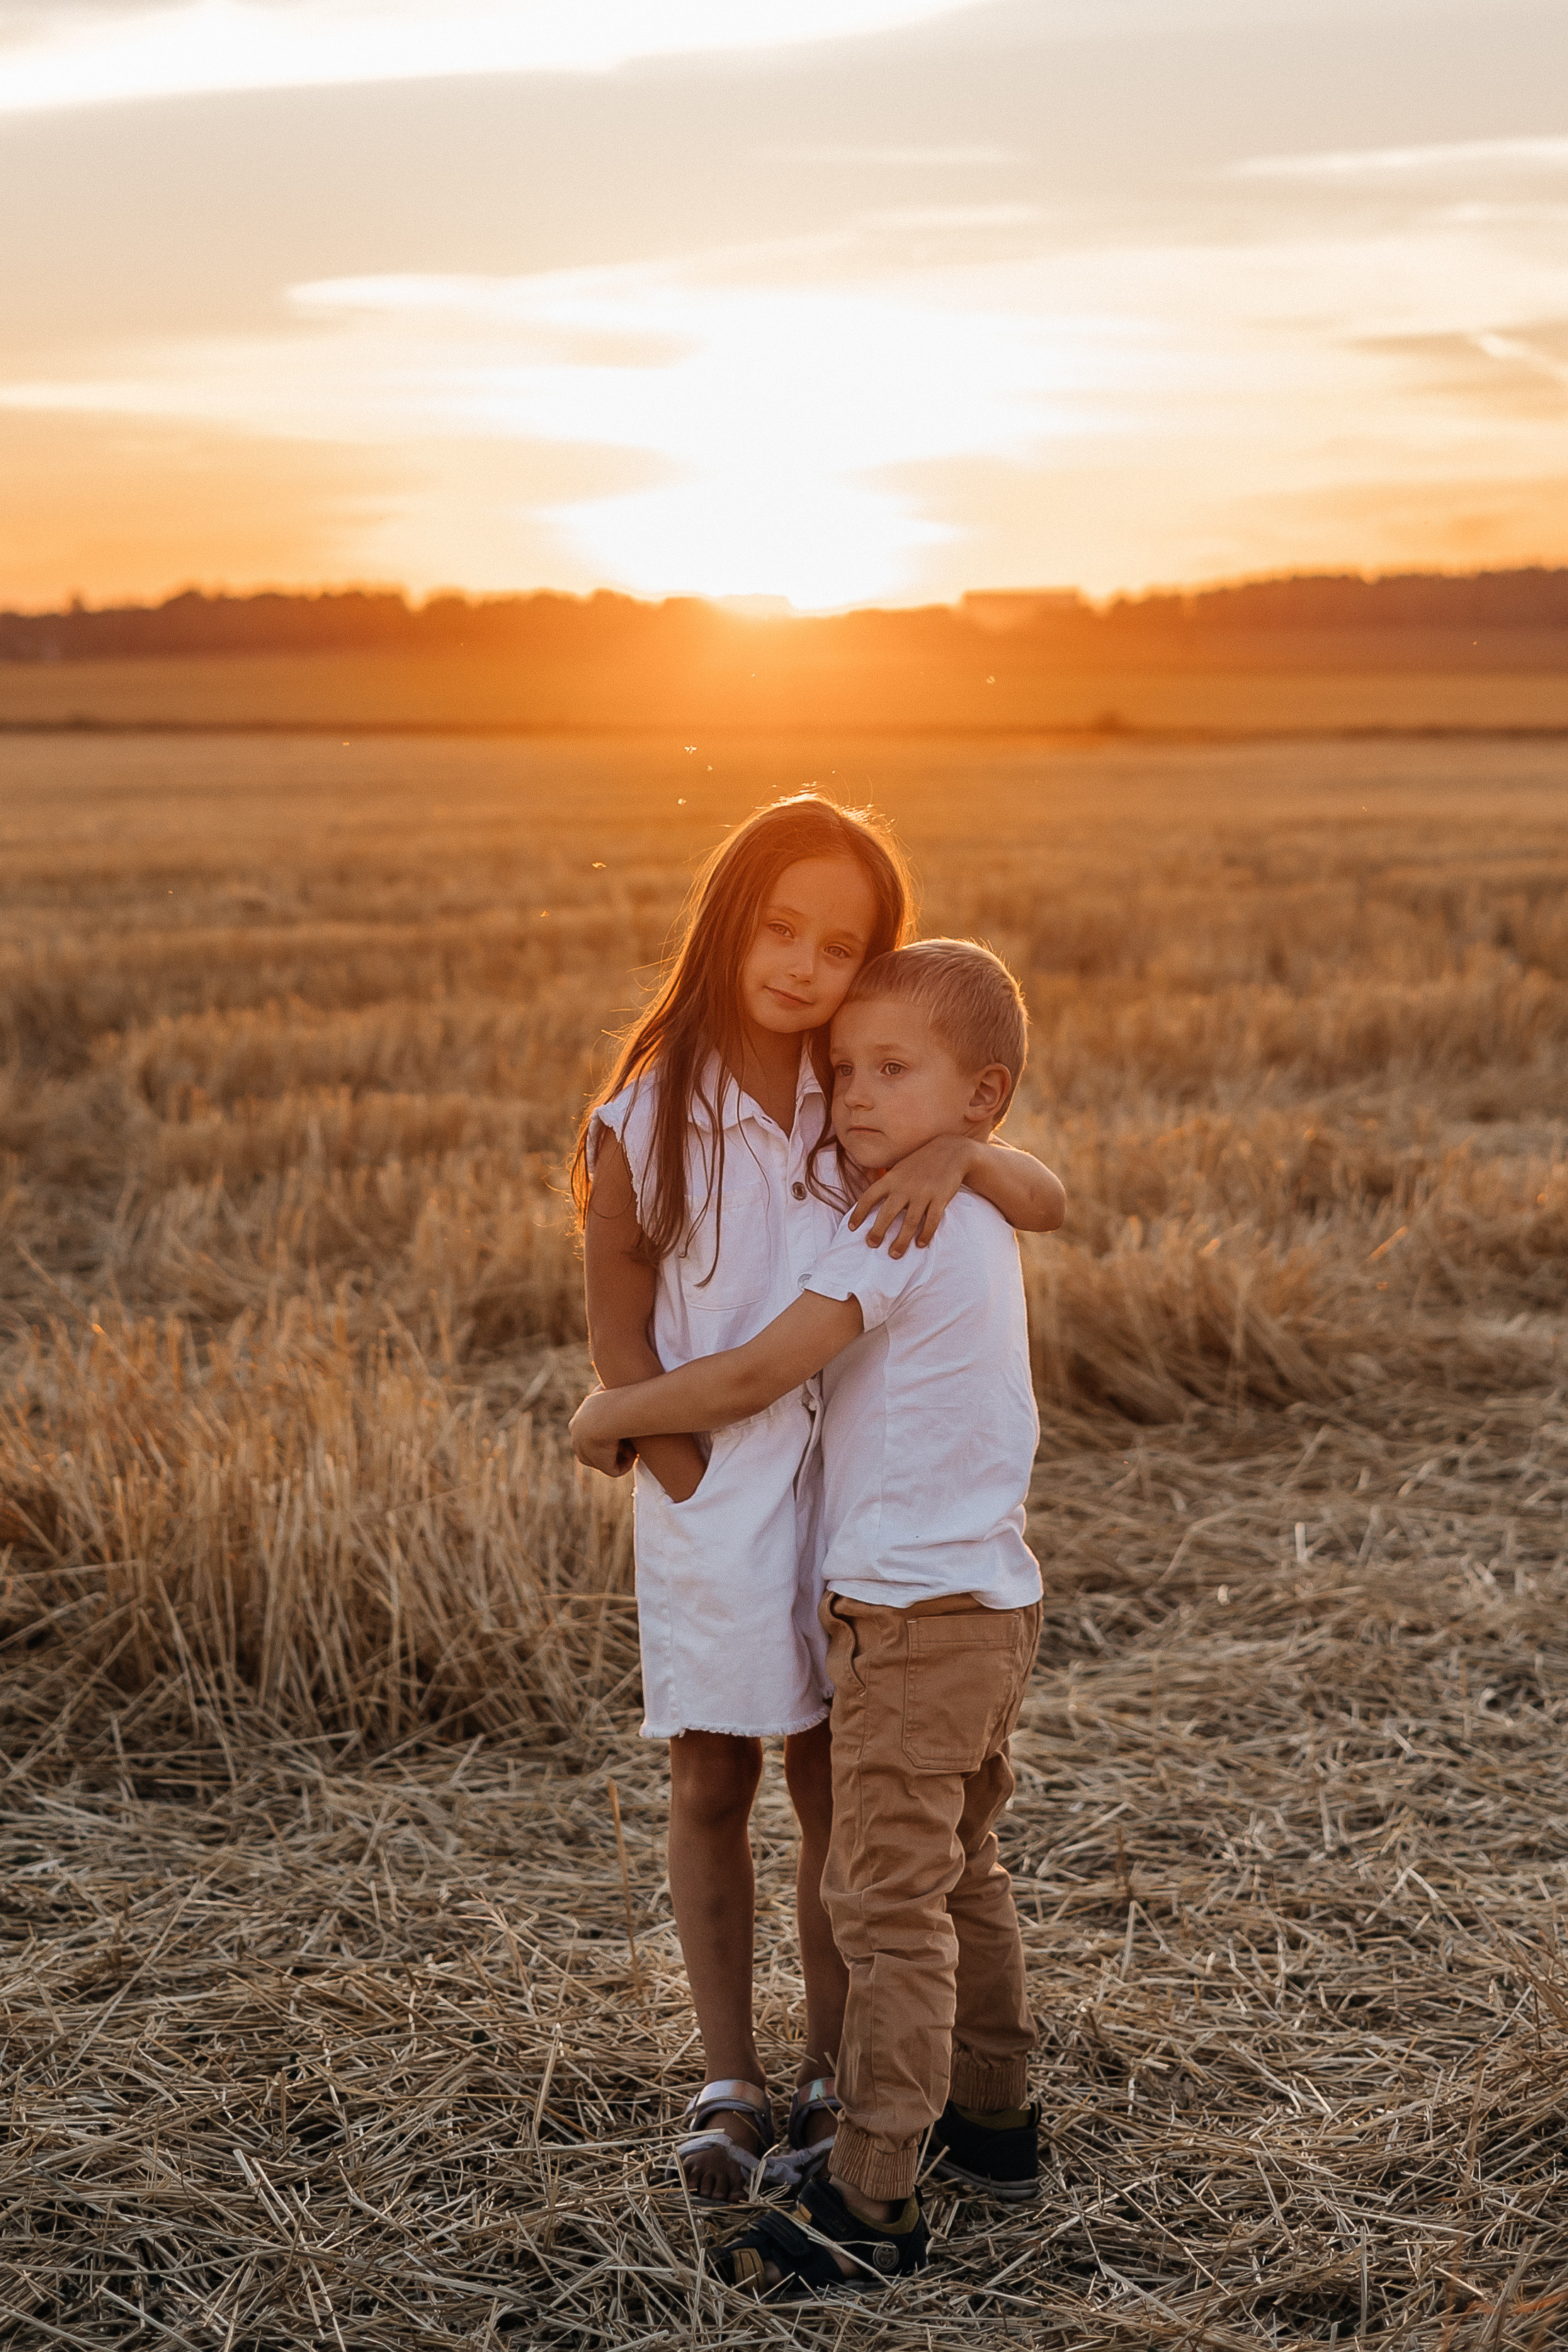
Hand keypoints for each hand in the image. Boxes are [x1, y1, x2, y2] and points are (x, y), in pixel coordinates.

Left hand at [570, 1388, 636, 1477]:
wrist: (611, 1411)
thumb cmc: (612, 1396)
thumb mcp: (606, 1388)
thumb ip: (606, 1388)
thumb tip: (609, 1382)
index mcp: (577, 1423)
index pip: (591, 1434)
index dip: (609, 1433)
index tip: (623, 1427)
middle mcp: (577, 1441)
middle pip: (597, 1450)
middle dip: (614, 1447)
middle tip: (631, 1438)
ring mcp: (586, 1455)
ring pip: (606, 1460)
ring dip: (621, 1454)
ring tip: (633, 1443)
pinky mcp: (599, 1464)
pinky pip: (615, 1470)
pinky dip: (627, 1463)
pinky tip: (634, 1452)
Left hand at [846, 1134, 975, 1256]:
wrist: (951, 1150)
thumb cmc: (920, 1161)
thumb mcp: (899, 1167)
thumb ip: (887, 1182)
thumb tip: (871, 1201)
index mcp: (891, 1178)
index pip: (869, 1197)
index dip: (858, 1213)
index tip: (852, 1228)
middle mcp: (905, 1187)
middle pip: (887, 1213)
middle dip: (878, 1231)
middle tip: (871, 1244)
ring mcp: (923, 1193)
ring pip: (910, 1222)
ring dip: (901, 1240)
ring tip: (894, 1254)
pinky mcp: (940, 1198)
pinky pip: (931, 1220)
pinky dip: (926, 1234)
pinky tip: (920, 1244)